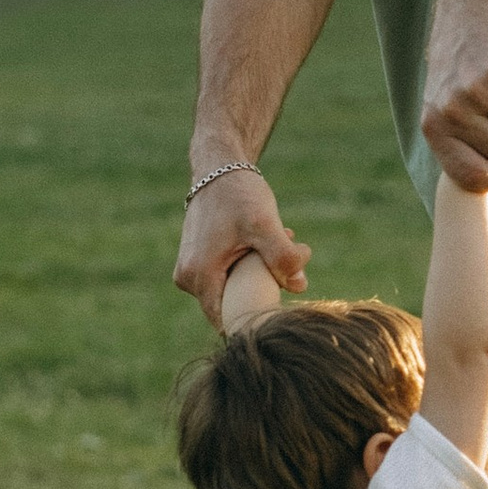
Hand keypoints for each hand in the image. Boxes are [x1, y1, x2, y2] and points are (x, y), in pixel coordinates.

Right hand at [175, 163, 308, 322]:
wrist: (218, 168)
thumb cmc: (238, 193)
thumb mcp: (264, 223)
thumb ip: (282, 256)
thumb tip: (299, 286)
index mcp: (198, 276)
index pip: (229, 320)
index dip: (257, 318)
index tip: (283, 301)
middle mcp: (188, 279)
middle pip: (232, 305)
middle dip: (263, 290)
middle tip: (287, 262)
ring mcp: (191, 272)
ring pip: (232, 290)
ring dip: (259, 275)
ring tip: (276, 243)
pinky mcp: (198, 264)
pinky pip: (227, 278)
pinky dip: (249, 267)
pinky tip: (263, 244)